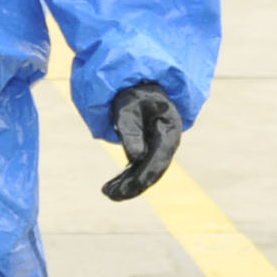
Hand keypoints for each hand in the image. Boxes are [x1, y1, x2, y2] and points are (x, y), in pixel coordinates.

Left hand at [102, 81, 182, 201]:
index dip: (143, 177)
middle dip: (133, 186)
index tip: (126, 190)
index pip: (158, 160)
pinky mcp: (148, 147)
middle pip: (153, 170)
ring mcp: (158, 145)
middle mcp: (167, 142)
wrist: (140, 82)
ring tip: (107, 192)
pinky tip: (111, 186)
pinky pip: (139, 166)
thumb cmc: (134, 91)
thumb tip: (135, 157)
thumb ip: (131, 130)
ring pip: (145, 171)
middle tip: (111, 195)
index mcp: (169, 131)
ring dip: (128, 184)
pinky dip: (126, 177)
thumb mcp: (128, 107)